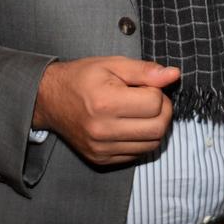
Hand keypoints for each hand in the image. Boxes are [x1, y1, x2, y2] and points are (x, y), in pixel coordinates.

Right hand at [33, 57, 177, 165]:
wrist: (49, 100)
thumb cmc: (82, 78)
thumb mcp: (112, 64)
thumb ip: (145, 70)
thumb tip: (174, 75)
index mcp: (105, 103)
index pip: (155, 103)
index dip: (158, 91)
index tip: (146, 86)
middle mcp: (102, 130)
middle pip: (158, 128)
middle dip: (163, 111)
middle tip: (151, 99)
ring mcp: (101, 149)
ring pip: (152, 144)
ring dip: (155, 127)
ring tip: (140, 112)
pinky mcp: (101, 159)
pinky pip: (137, 154)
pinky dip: (142, 139)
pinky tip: (131, 125)